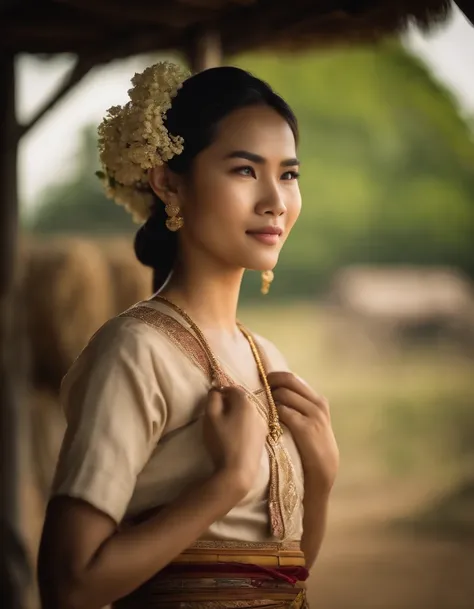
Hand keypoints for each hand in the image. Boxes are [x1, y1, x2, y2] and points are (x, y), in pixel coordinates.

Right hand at [202, 386, 267, 492]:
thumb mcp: (210, 417)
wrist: (238, 472)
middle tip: (217, 414)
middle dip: (230, 403)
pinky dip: (244, 425)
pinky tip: (236, 437)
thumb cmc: (222, 442)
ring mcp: (263, 425)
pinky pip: (252, 425)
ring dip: (238, 414)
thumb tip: (216, 389)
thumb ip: (212, 398)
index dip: (222, 391)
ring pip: (248, 413)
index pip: (233, 388)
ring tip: (226, 426)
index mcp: (246, 402)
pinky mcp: (263, 438)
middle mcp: (258, 411)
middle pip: (242, 400)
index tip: (213, 400)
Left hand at [268, 372, 338, 490]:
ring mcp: (314, 415)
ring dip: (269, 398)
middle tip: (256, 388)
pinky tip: (267, 420)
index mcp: (317, 400)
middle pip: (288, 380)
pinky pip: (283, 411)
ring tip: (261, 406)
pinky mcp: (306, 428)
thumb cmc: (310, 446)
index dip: (274, 377)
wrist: (323, 470)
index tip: (261, 382)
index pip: (292, 378)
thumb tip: (274, 392)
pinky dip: (273, 412)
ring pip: (284, 394)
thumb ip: (297, 406)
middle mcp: (317, 403)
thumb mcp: (309, 421)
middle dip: (270, 381)